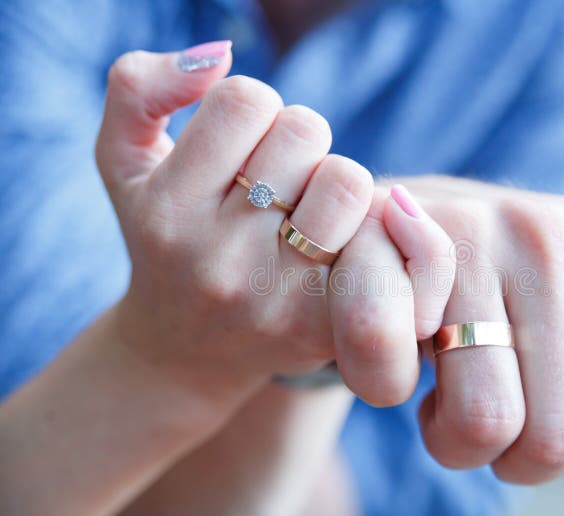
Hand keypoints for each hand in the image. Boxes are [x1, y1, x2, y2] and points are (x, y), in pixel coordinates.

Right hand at [95, 44, 452, 402]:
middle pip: (305, 131)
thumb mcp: (123, 163)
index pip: (245, 99)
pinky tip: (343, 243)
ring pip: (349, 181)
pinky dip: (372, 226)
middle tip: (283, 178)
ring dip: (338, 182)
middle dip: (300, 143)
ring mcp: (274, 297)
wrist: (185, 351)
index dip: (257, 108)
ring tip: (313, 208)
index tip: (245, 143)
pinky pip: (379, 241)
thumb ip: (140, 88)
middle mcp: (217, 257)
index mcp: (167, 209)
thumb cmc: (162, 239)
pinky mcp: (323, 325)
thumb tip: (219, 55)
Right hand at [392, 177, 563, 515]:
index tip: (552, 415)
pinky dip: (382, 388)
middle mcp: (550, 229)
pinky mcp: (379, 236)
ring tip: (442, 385)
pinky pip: (388, 364)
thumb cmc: (503, 308)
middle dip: (514, 454)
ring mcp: (463, 227)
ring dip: (451, 438)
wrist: (406, 237)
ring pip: (483, 421)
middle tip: (488, 402)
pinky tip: (394, 354)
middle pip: (559, 436)